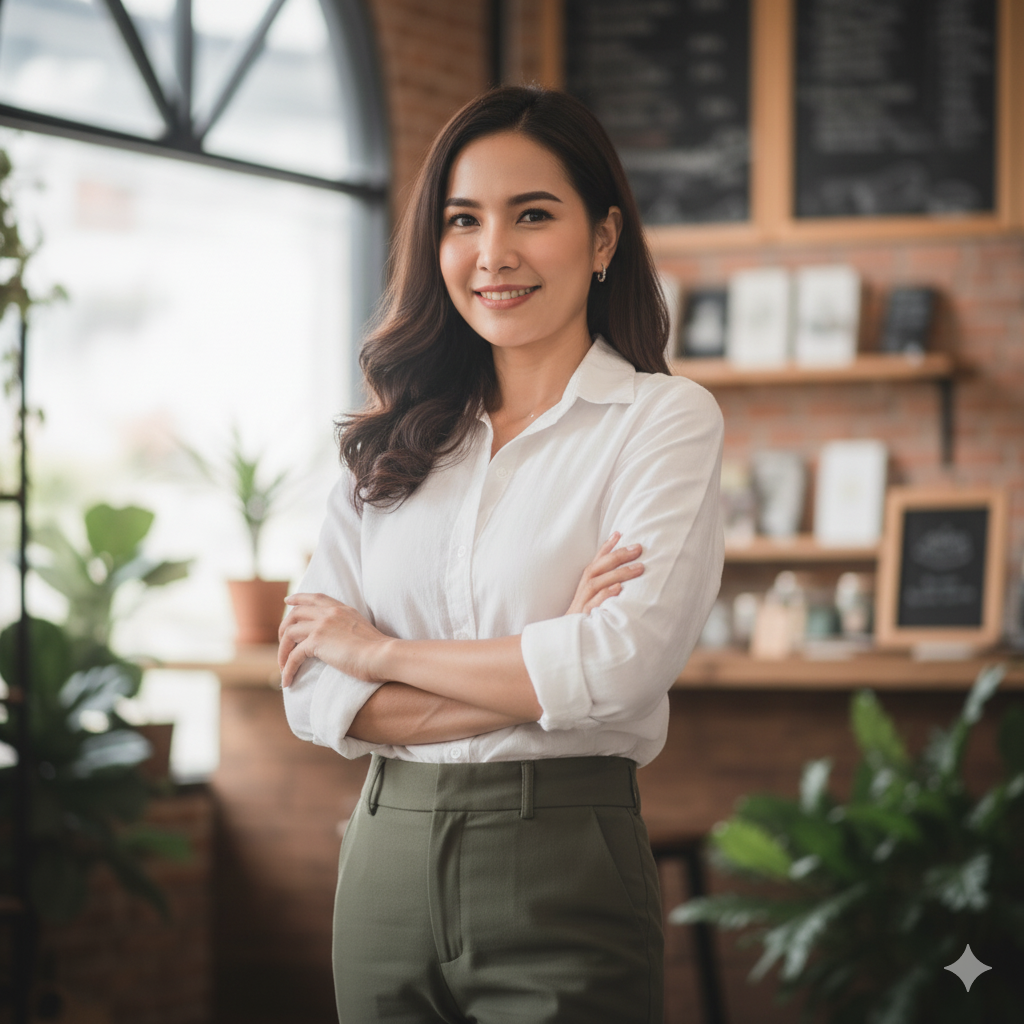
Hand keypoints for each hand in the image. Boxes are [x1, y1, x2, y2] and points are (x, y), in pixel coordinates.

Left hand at [278, 593, 392, 687]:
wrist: (382, 655)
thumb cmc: (378, 650)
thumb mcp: (362, 629)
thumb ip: (348, 627)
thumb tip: (339, 639)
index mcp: (342, 609)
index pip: (315, 597)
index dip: (299, 598)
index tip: (287, 601)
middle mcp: (330, 613)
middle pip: (296, 613)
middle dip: (284, 627)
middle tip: (283, 643)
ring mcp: (322, 625)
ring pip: (289, 633)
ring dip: (282, 651)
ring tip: (283, 666)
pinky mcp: (317, 641)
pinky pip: (294, 655)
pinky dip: (288, 668)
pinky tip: (287, 681)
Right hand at [565, 532, 643, 614]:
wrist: (567, 643)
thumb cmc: (585, 620)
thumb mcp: (595, 601)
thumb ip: (606, 587)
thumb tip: (625, 579)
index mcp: (586, 584)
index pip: (596, 561)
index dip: (607, 546)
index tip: (620, 532)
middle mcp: (583, 590)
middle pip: (598, 567)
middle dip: (618, 555)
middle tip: (638, 548)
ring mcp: (582, 603)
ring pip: (597, 582)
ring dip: (618, 573)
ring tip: (639, 568)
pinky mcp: (583, 617)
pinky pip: (594, 604)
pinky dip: (606, 595)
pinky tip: (619, 589)